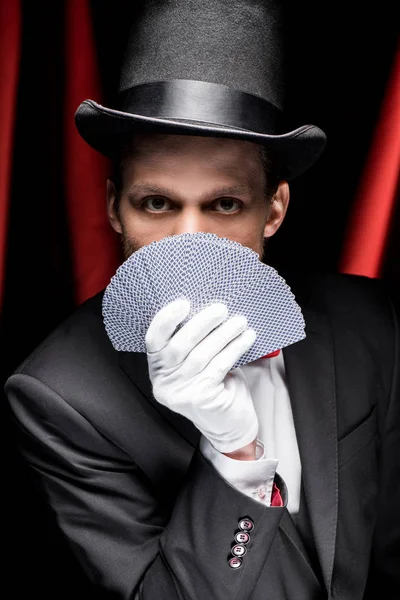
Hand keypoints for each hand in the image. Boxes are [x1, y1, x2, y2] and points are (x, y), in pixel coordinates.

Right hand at [145, 299, 258, 453]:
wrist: (229, 425)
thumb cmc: (215, 387)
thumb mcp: (197, 363)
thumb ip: (194, 342)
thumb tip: (208, 308)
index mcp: (158, 369)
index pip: (153, 340)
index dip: (166, 319)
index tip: (184, 303)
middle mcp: (164, 382)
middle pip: (179, 346)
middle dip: (201, 323)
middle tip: (221, 309)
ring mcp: (180, 393)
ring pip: (202, 354)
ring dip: (223, 334)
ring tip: (239, 322)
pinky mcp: (200, 399)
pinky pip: (219, 365)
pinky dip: (235, 348)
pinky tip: (246, 338)